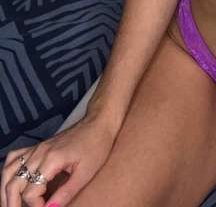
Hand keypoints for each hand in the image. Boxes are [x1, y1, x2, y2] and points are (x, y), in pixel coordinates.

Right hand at [1, 113, 117, 206]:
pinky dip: (8, 172)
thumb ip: (66, 193)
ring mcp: (36, 148)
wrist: (99, 123)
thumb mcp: (86, 173)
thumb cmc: (97, 146)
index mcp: (52, 160)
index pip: (30, 192)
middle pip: (14, 183)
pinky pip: (14, 157)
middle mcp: (39, 153)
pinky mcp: (38, 146)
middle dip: (13, 204)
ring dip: (5, 191)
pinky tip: (12, 183)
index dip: (35, 206)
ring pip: (8, 171)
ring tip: (10, 206)